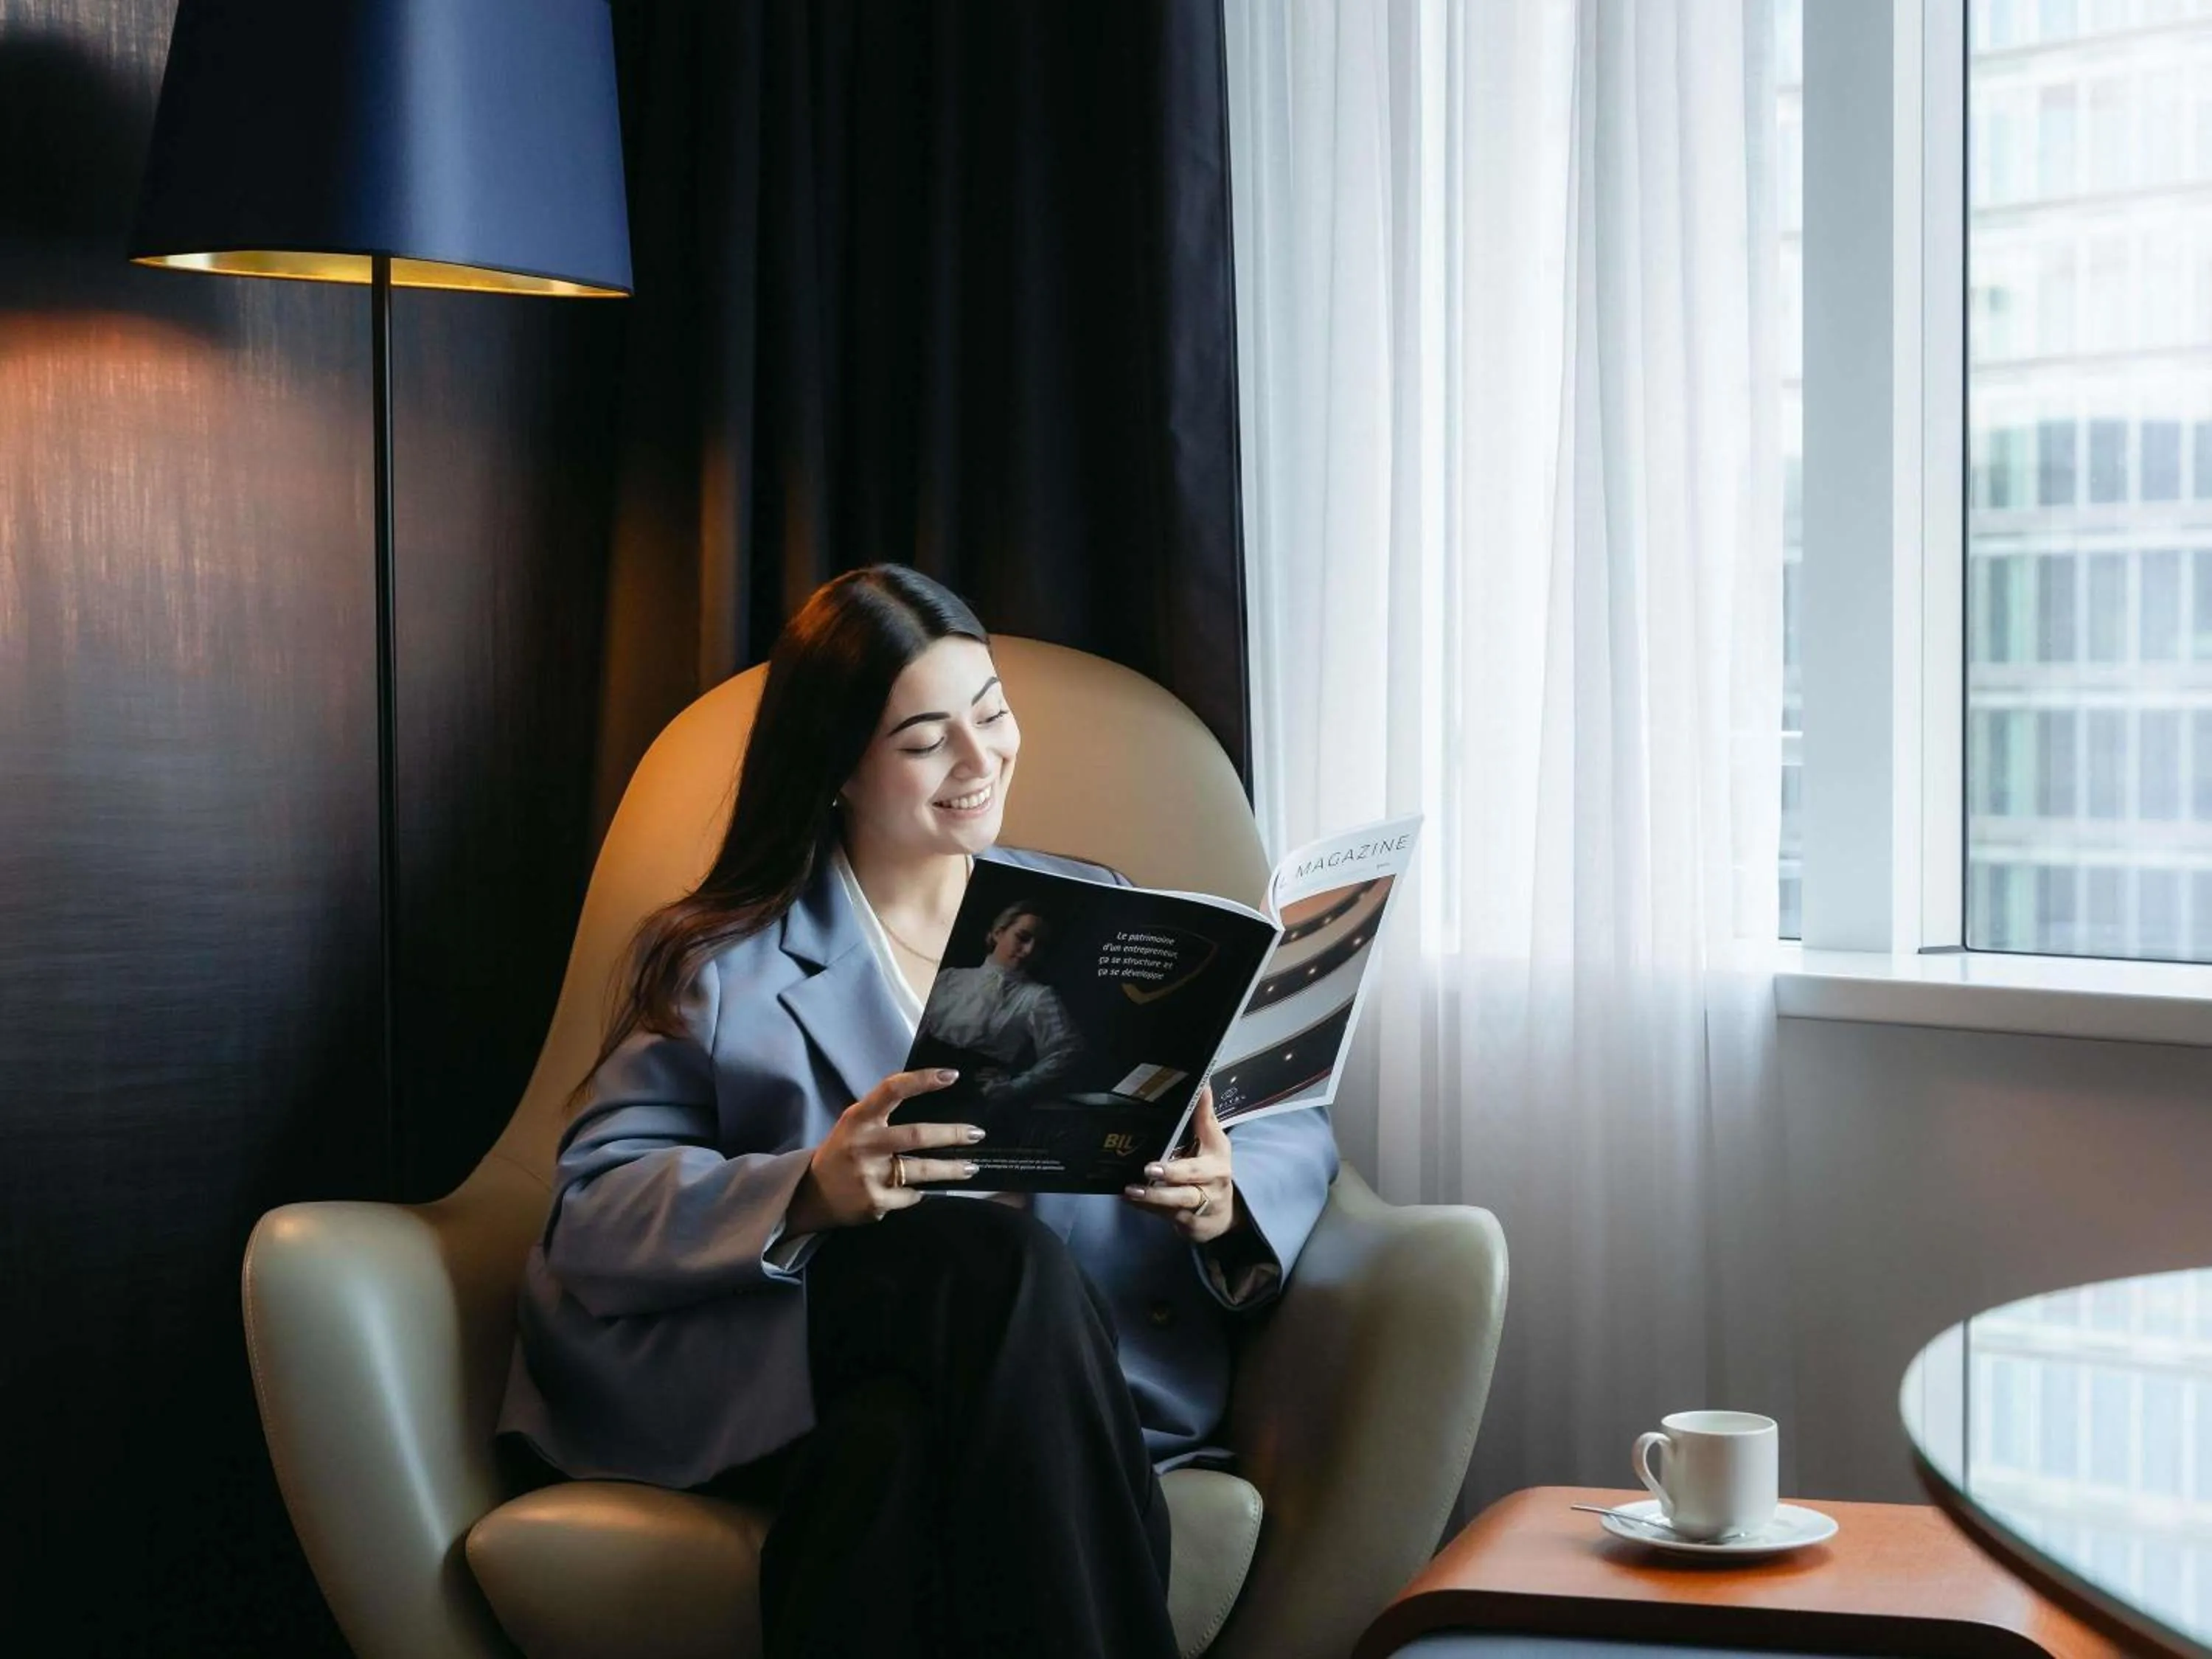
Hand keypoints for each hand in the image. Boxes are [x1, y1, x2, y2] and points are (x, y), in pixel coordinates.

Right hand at [786, 1068, 982, 1229]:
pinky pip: (910, 1195)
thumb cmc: (844, 1151)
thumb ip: (883, 1113)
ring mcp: (868, 1175)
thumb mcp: (855, 1124)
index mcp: (859, 1118)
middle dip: (951, 1134)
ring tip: (971, 1167)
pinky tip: (923, 1191)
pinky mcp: (874, 1202)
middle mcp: (863, 1144)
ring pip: (921, 1171)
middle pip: (915, 1136)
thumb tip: (931, 1100)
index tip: (952, 1075)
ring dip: (951, 1169)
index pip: (892, 1090)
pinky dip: (918, 1192)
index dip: (922, 1080)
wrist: (811, 1195)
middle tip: (976, 1133)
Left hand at [1121, 1082, 1237, 1243]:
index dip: (1174, 1167)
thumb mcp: (1214, 1140)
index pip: (1195, 1166)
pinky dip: (1148, 1210)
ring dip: (1150, 1199)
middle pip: (1186, 1188)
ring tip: (1128, 1191)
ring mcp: (1202, 1210)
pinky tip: (1130, 1201)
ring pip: (1174, 1206)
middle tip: (1139, 1177)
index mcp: (1216, 1163)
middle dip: (1162, 1184)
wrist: (1227, 1210)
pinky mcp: (1192, 1227)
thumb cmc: (1213, 1166)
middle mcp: (1212, 1187)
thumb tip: (1201, 1082)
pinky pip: (1167, 1218)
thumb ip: (1204, 1115)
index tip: (1152, 1165)